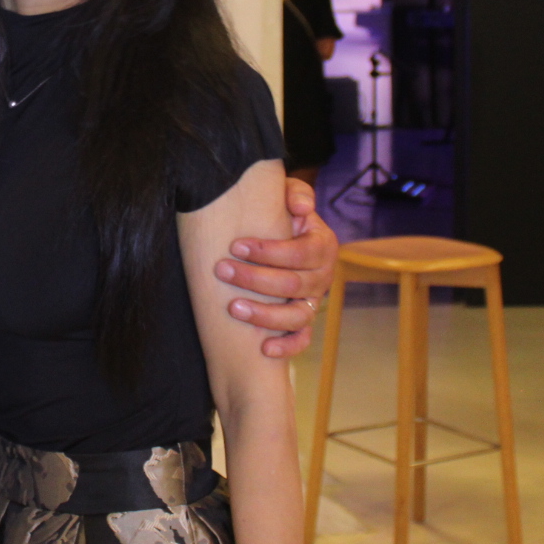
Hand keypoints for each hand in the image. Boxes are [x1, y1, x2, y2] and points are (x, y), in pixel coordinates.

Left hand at [214, 177, 336, 357]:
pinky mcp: (304, 321)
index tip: (235, 246)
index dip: (269, 251)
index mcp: (322, 244)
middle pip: (293, 283)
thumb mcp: (288, 196)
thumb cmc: (281, 213)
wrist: (284, 233)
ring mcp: (313, 300)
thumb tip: (301, 208)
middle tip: (221, 270)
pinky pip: (302, 340)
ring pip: (297, 315)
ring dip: (265, 315)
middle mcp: (322, 275)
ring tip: (233, 308)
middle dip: (254, 278)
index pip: (301, 252)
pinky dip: (287, 348)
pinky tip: (264, 349)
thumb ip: (295, 193)